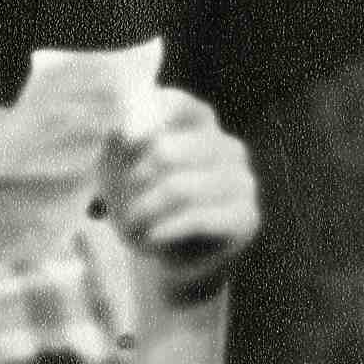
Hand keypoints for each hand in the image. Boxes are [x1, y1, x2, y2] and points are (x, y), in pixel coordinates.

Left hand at [104, 90, 259, 311]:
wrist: (165, 259)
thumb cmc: (140, 205)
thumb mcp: (119, 168)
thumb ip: (122, 140)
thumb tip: (128, 128)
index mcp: (199, 124)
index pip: (175, 104)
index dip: (142, 121)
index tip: (122, 144)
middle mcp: (226, 147)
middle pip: (167, 151)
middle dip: (132, 183)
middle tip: (118, 207)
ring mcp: (242, 181)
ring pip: (179, 188)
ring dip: (143, 212)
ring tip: (130, 229)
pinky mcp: (246, 217)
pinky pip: (197, 218)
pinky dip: (163, 231)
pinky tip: (151, 239)